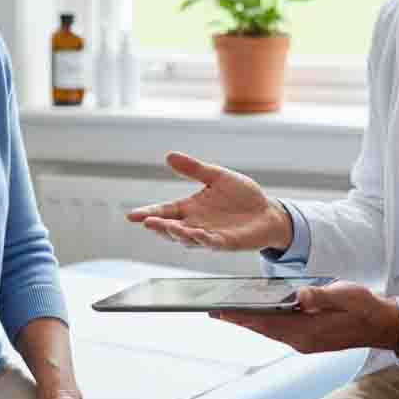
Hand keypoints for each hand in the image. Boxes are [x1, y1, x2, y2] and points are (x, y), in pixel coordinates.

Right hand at [126, 151, 292, 252]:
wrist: (267, 211)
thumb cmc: (241, 195)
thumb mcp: (217, 177)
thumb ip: (194, 169)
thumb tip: (169, 155)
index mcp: (190, 208)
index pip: (165, 211)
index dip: (148, 214)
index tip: (131, 215)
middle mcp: (195, 224)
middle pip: (171, 228)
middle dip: (159, 226)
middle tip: (147, 222)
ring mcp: (209, 235)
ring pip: (188, 238)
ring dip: (178, 234)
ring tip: (168, 227)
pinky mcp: (226, 242)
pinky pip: (212, 243)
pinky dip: (203, 239)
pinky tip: (197, 234)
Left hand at [212, 281, 398, 355]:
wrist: (382, 325)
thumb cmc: (364, 307)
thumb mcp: (346, 294)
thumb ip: (321, 295)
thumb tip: (299, 296)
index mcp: (309, 331)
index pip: (269, 323)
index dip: (244, 317)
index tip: (222, 312)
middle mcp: (303, 341)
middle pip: (264, 329)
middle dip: (239, 320)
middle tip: (213, 311)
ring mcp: (305, 343)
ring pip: (270, 332)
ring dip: (250, 322)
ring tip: (227, 312)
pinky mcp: (308, 340)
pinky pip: (280, 332)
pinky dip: (265, 323)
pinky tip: (256, 314)